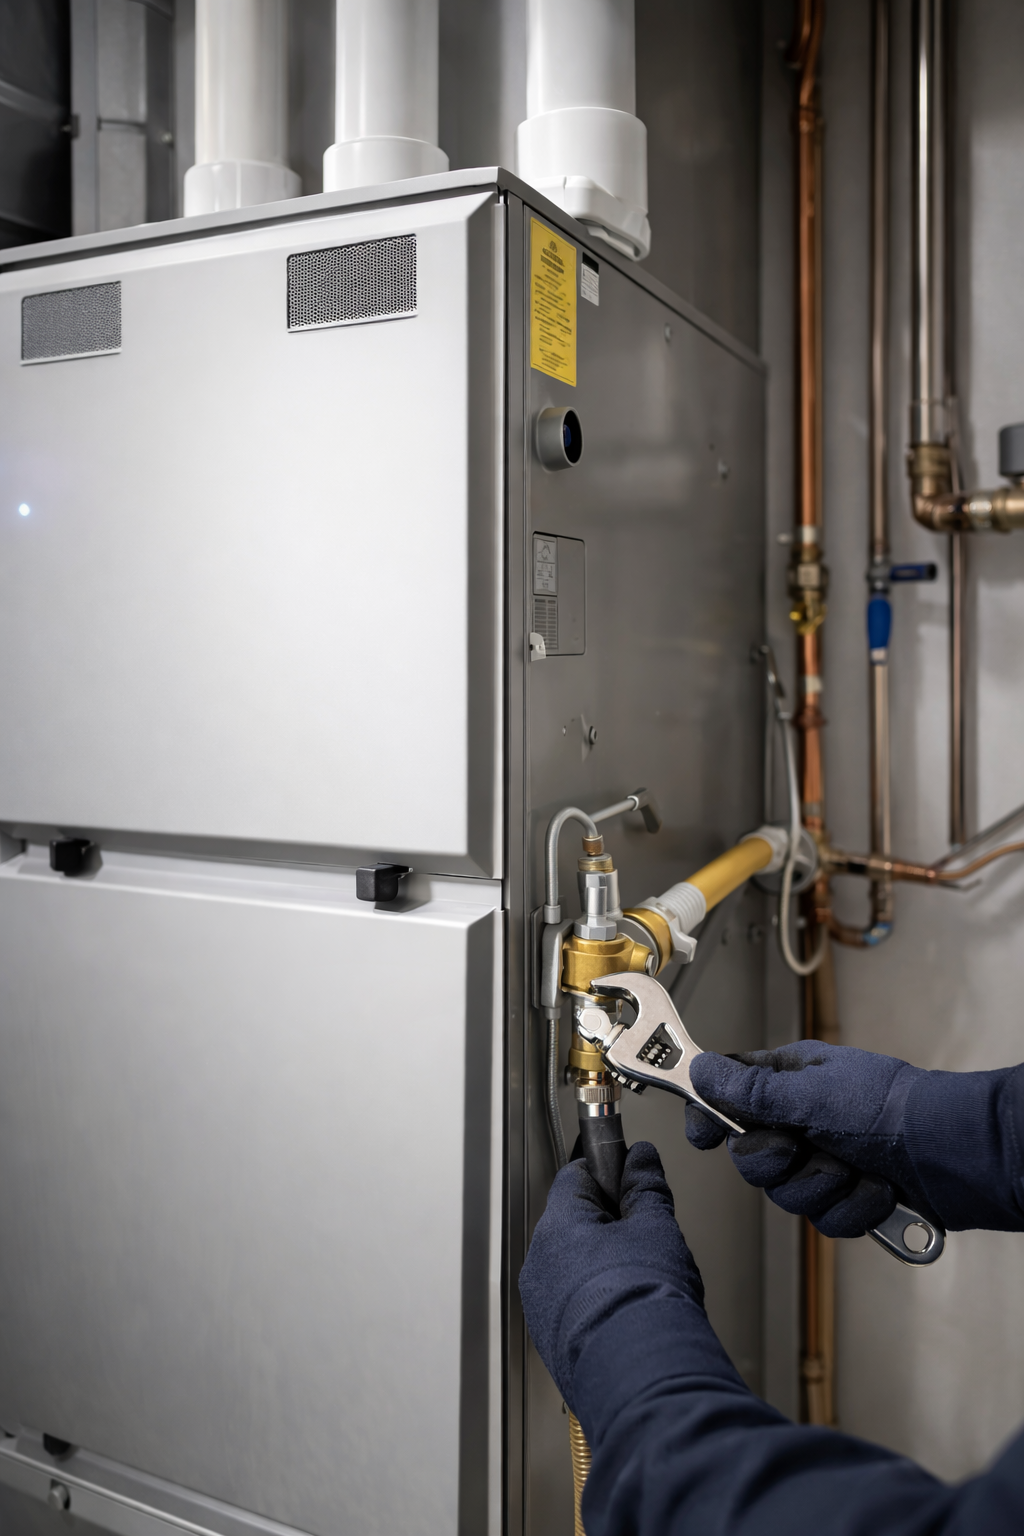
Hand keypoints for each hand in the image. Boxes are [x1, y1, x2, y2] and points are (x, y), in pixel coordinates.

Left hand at [518, 1142, 705, 1408]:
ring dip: (603, 1270)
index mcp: (558, 1226)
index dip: (609, 1175)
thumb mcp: (656, 1229)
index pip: (576, 1177)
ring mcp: (541, 1306)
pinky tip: (630, 1317)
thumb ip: (646, 1187)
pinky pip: (574, 1307)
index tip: (632, 1182)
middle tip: (647, 1241)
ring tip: (643, 1285)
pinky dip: (598, 1305)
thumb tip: (641, 1159)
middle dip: (610, 1228)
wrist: (642, 1379)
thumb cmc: (645, 1304)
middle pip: (574, 1225)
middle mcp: (539, 1264)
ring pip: (573, 1270)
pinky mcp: (552, 1342)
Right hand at [685, 1041, 935, 1237]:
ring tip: (853, 1169)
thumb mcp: (811, 1094)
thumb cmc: (891, 1108)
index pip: (730, 1094)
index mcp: (791, 1079)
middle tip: (797, 1149)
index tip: (702, 1134)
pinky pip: (824, 1217)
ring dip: (821, 1187)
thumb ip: (751, 1091)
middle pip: (751, 1155)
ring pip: (786, 1193)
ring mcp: (827, 1159)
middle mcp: (804, 1119)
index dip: (710, 1115)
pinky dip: (851, 1207)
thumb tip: (701, 1071)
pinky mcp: (850, 1195)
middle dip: (776, 1162)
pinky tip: (875, 1189)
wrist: (954, 1154)